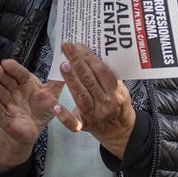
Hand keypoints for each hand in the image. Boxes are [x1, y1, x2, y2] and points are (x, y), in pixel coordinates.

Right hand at [0, 59, 62, 169]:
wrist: (32, 131)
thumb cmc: (40, 110)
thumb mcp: (52, 95)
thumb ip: (58, 82)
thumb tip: (67, 64)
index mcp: (26, 84)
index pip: (20, 74)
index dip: (13, 69)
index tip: (6, 62)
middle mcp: (15, 92)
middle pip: (6, 82)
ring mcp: (9, 105)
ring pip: (0, 94)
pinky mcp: (6, 120)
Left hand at [54, 42, 135, 157]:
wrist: (119, 130)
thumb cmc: (118, 105)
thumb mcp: (121, 89)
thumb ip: (109, 77)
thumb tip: (94, 55)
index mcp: (116, 92)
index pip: (102, 71)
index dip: (90, 57)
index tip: (80, 46)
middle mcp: (106, 103)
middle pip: (90, 80)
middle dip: (77, 62)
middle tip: (67, 47)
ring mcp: (94, 115)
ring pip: (81, 96)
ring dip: (71, 79)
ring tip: (63, 64)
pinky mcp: (84, 126)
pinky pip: (73, 123)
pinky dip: (64, 116)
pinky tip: (56, 106)